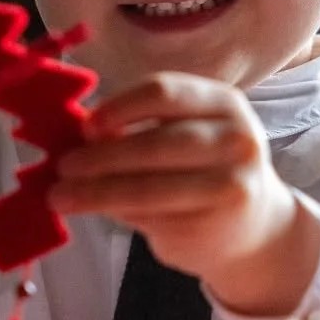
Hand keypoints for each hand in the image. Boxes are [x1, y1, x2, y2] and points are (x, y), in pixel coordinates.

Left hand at [51, 72, 319, 316]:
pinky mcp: (217, 226)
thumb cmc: (206, 170)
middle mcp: (236, 139)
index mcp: (223, 102)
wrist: (257, 227)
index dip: (119, 107)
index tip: (85, 126)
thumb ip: (141, 129)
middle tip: (64, 167)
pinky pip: (155, 218)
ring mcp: (231, 185)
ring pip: (151, 188)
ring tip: (62, 197)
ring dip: (97, 193)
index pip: (164, 93)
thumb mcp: (186, 134)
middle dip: (102, 157)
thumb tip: (77, 136)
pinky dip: (118, 215)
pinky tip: (97, 212)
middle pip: (156, 143)